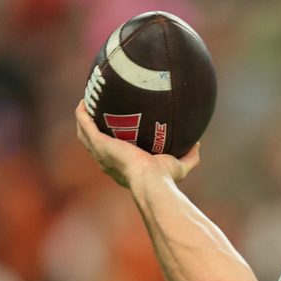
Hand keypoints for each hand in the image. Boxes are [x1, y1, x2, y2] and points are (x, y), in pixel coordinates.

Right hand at [74, 101, 199, 188]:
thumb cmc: (164, 177)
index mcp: (124, 167)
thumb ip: (190, 157)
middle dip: (93, 128)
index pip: (114, 154)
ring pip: (85, 134)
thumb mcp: (179, 166)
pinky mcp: (100, 143)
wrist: (152, 180)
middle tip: (97, 112)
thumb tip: (197, 144)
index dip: (112, 142)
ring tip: (86, 104)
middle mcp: (108, 161)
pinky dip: (82, 114)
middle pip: (95, 143)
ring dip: (83, 119)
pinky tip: (84, 101)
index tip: (116, 130)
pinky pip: (86, 125)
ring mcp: (101, 152)